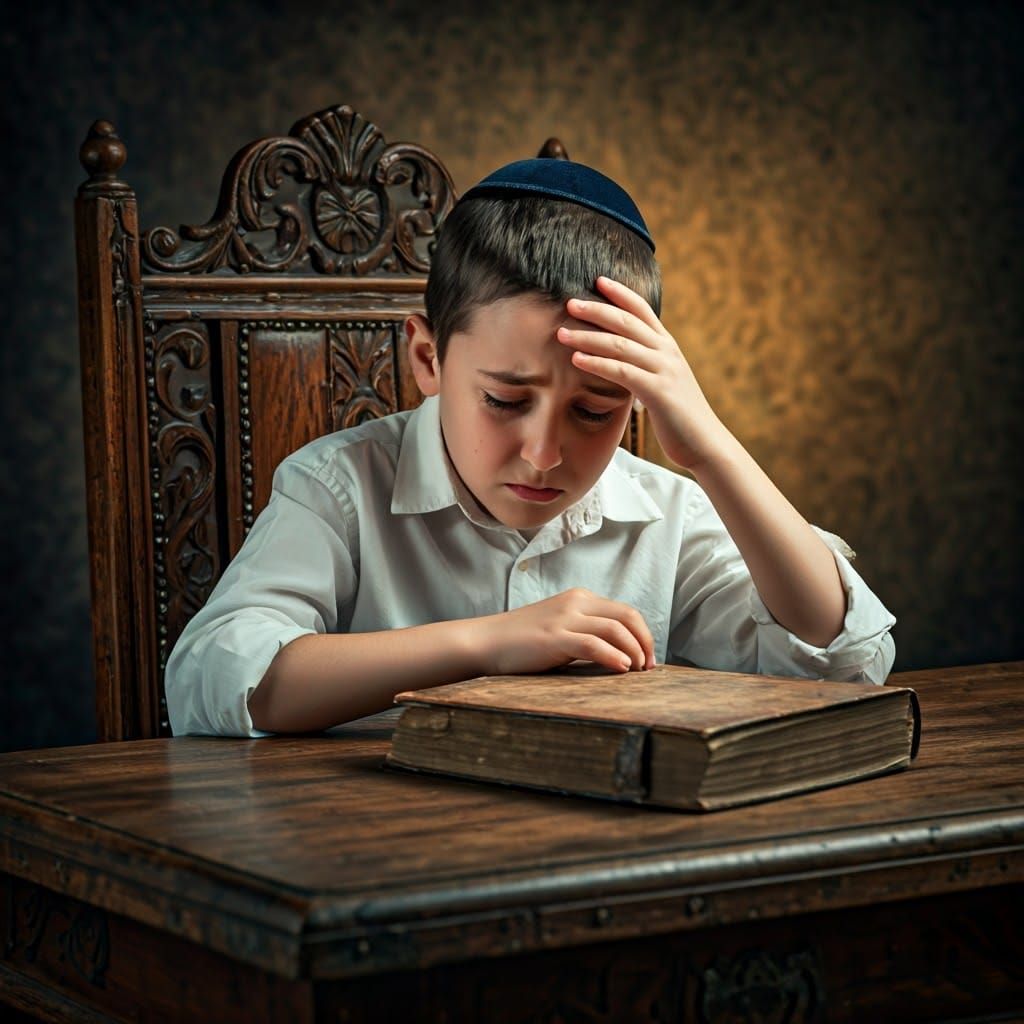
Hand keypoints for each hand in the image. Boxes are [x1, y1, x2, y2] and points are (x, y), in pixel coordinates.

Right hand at [479, 589, 654, 675]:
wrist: (486, 641)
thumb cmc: (522, 642)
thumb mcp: (560, 629)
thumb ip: (586, 633)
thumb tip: (620, 655)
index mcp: (579, 599)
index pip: (625, 612)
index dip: (643, 635)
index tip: (648, 659)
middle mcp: (575, 603)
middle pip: (627, 616)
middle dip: (645, 641)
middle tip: (649, 667)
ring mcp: (564, 618)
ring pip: (615, 628)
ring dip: (634, 651)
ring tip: (637, 671)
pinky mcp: (554, 637)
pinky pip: (593, 644)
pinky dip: (613, 656)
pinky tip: (621, 669)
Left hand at [558, 277, 732, 470]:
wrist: (704, 443)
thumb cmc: (679, 417)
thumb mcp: (663, 383)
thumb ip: (645, 366)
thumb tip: (622, 360)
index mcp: (668, 347)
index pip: (643, 310)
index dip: (620, 293)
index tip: (598, 280)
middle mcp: (667, 353)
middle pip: (627, 321)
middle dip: (596, 309)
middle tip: (568, 303)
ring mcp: (665, 370)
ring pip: (621, 344)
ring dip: (588, 337)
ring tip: (562, 333)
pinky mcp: (659, 392)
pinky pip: (623, 372)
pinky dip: (598, 363)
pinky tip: (577, 360)